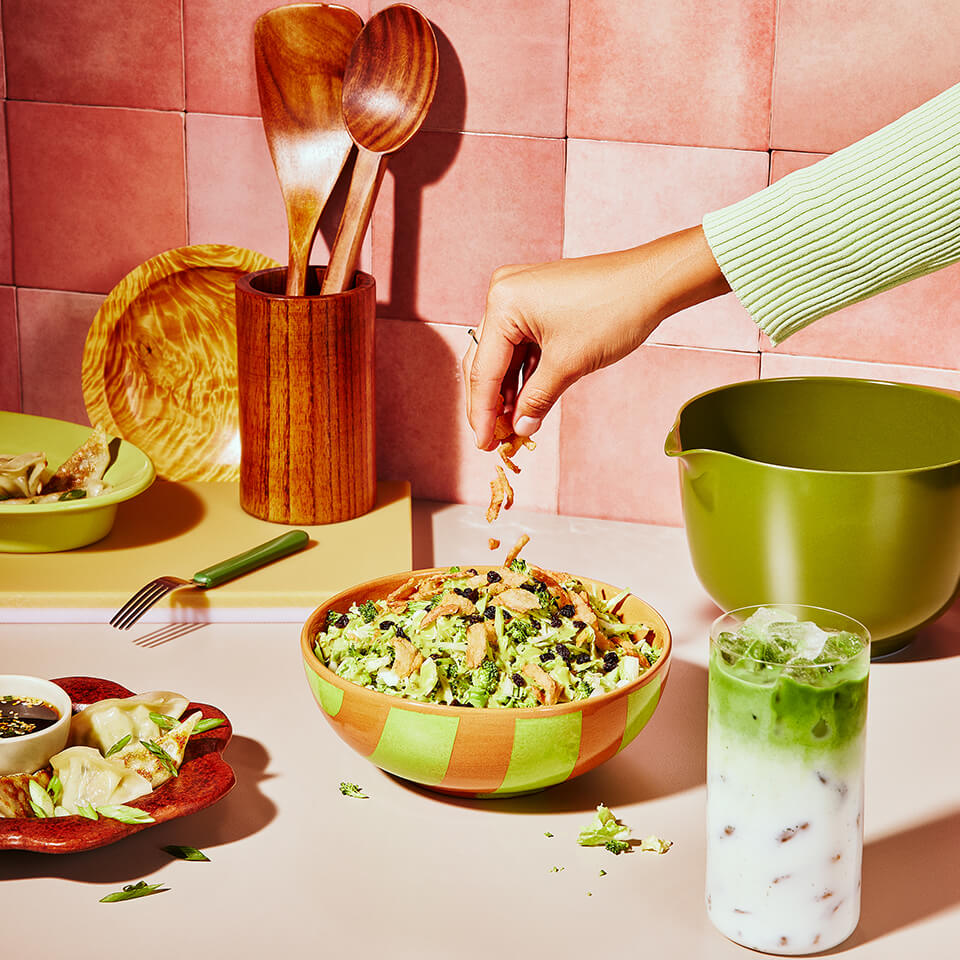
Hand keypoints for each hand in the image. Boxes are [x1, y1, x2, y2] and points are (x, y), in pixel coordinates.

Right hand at [462, 225, 728, 448]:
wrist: (652, 282)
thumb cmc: (614, 312)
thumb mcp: (569, 365)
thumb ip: (537, 400)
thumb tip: (519, 429)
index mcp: (503, 304)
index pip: (484, 370)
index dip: (482, 413)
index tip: (484, 445)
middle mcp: (503, 294)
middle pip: (487, 361)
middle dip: (491, 403)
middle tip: (493, 440)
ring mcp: (520, 296)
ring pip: (504, 355)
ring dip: (508, 391)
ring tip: (511, 427)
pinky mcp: (536, 302)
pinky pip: (521, 344)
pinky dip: (524, 373)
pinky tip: (525, 402)